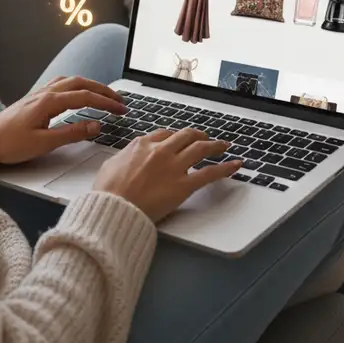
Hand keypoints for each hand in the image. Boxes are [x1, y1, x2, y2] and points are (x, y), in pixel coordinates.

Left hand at [0, 76, 125, 164]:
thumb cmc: (10, 144)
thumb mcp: (44, 143)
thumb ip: (72, 133)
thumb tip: (96, 126)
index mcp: (49, 102)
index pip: (86, 97)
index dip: (107, 103)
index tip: (122, 109)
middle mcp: (45, 93)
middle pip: (81, 83)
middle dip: (104, 90)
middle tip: (120, 100)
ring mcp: (39, 94)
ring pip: (71, 81)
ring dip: (90, 85)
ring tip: (104, 95)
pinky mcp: (34, 99)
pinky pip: (60, 84)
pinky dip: (75, 85)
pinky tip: (78, 92)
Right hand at [92, 127, 242, 220]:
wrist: (114, 208)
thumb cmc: (108, 193)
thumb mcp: (109, 167)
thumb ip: (123, 158)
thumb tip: (125, 158)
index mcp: (142, 145)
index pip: (165, 134)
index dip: (176, 136)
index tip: (180, 139)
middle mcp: (161, 151)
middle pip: (186, 136)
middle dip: (198, 135)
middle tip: (205, 138)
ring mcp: (174, 166)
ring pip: (201, 148)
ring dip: (215, 145)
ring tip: (223, 145)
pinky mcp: (184, 185)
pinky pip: (210, 173)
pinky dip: (226, 168)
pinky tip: (235, 165)